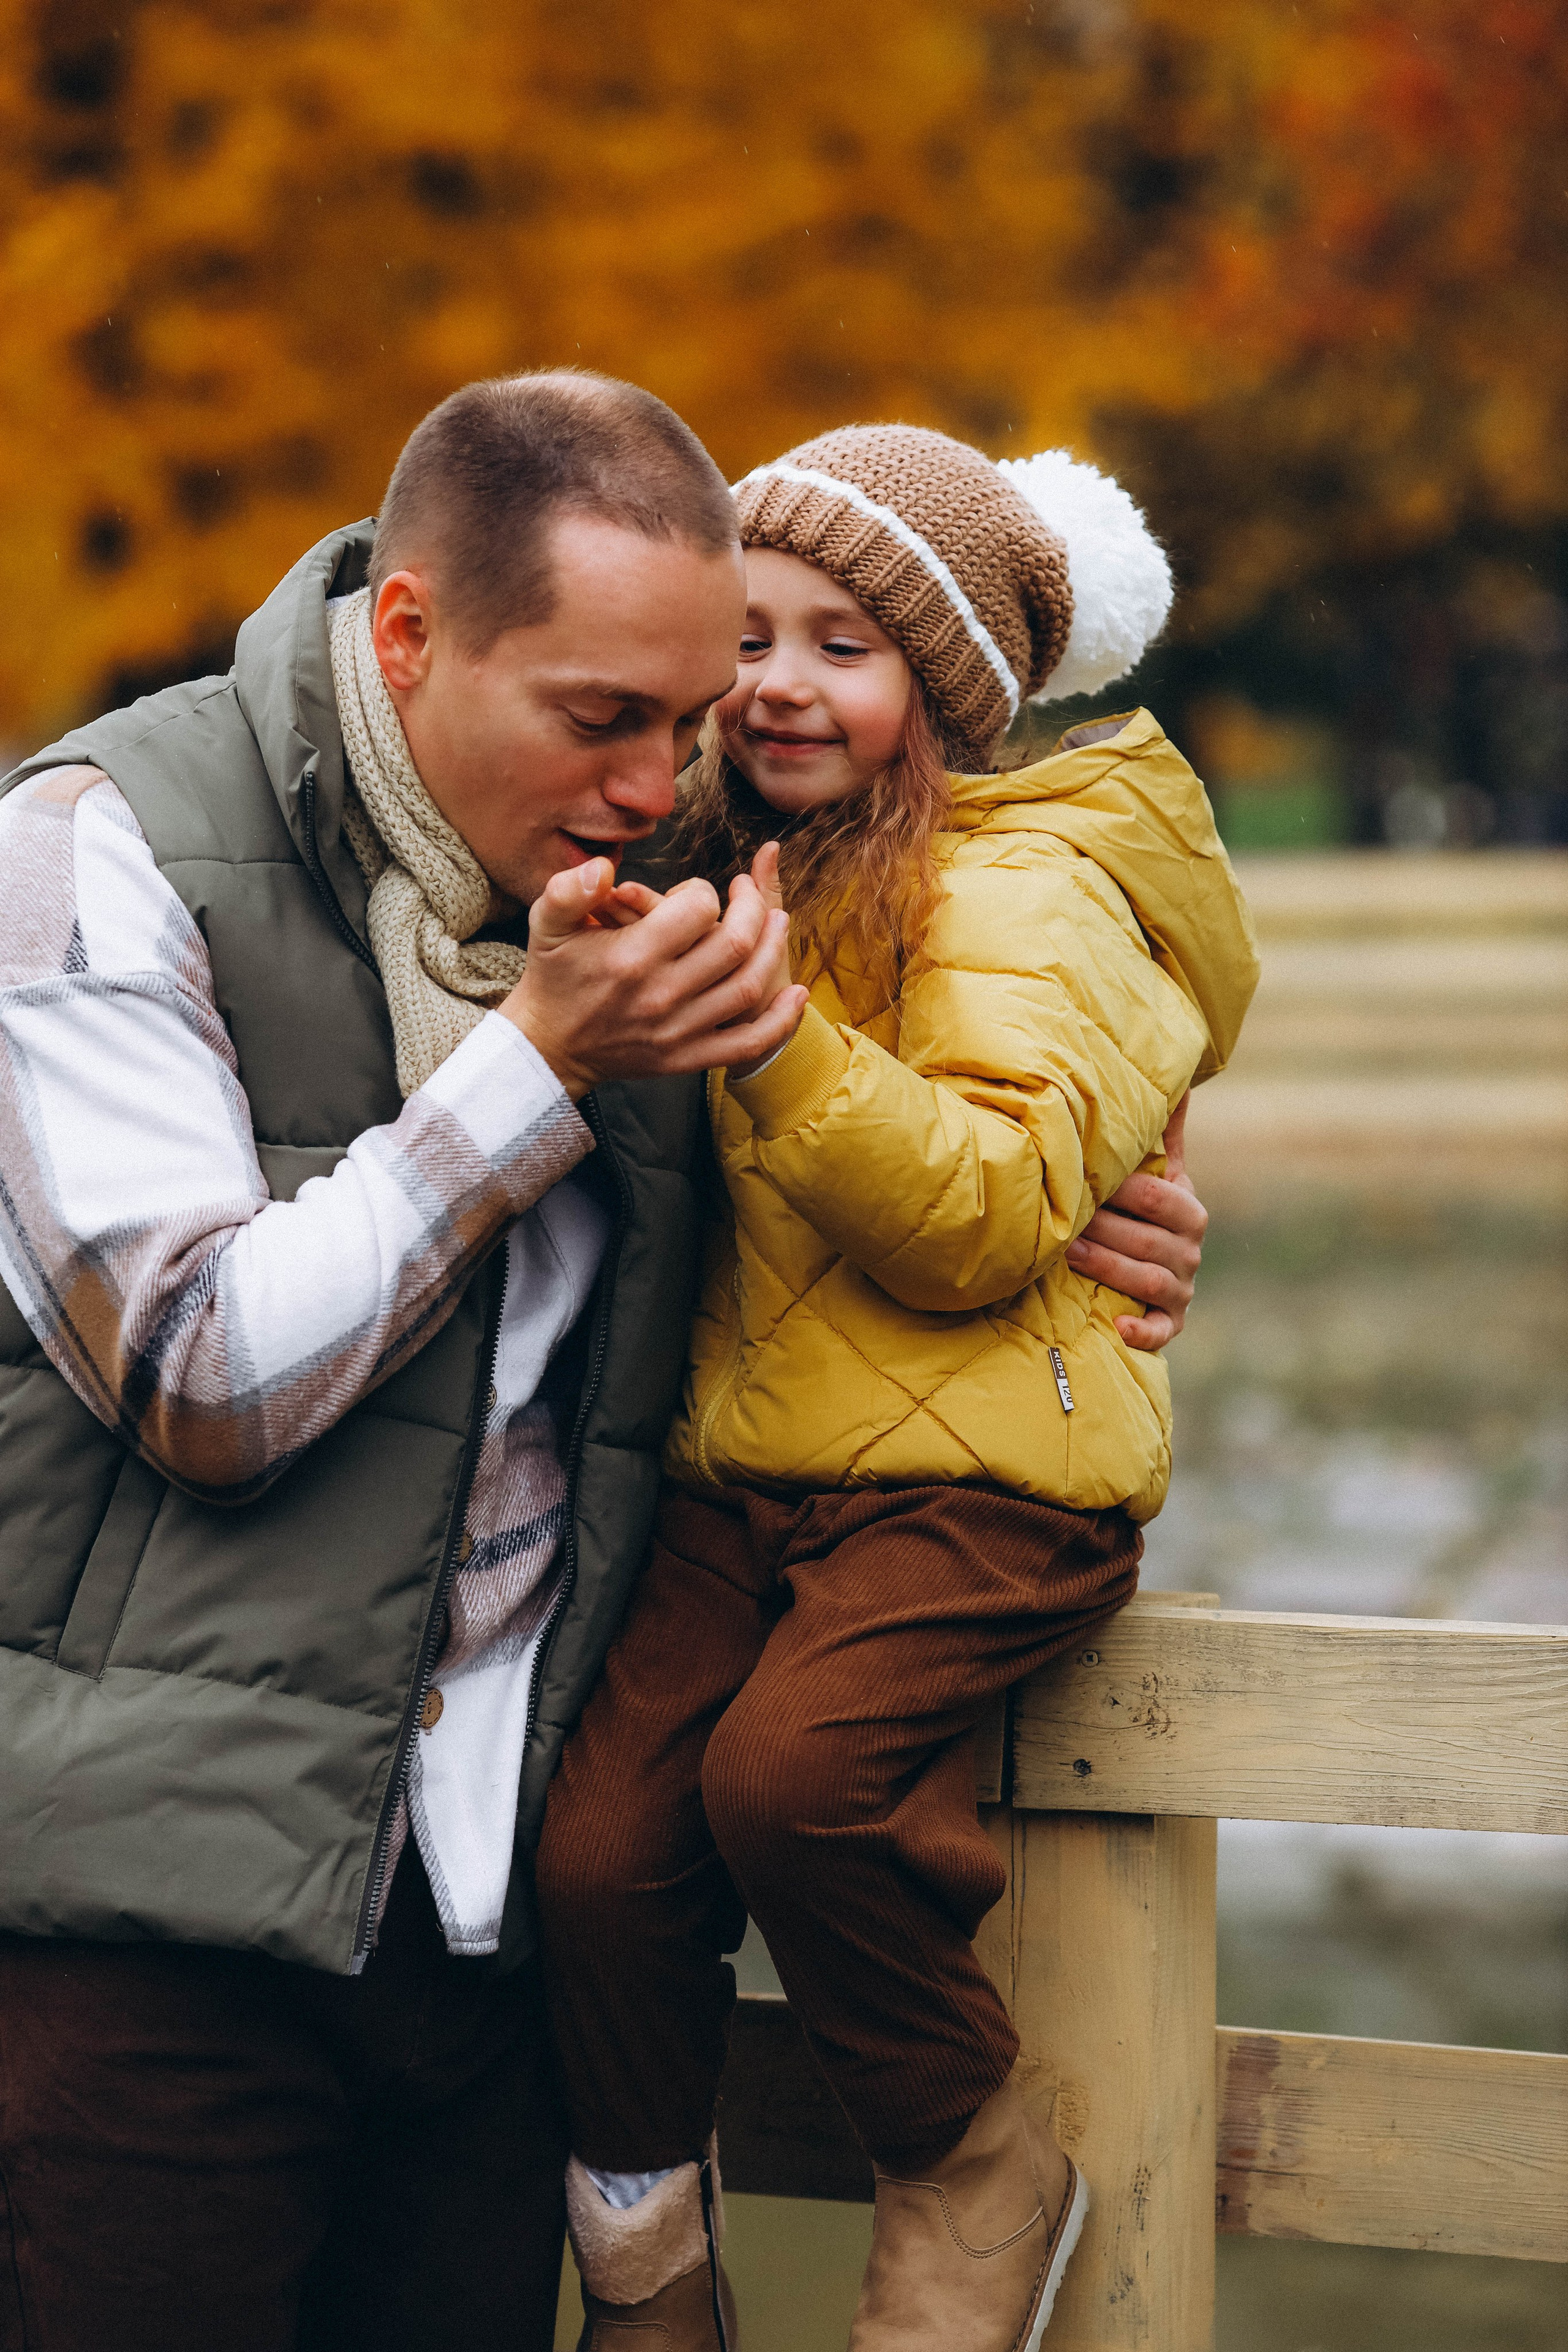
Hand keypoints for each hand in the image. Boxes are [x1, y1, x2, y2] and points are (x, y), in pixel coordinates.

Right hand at [500, 858, 806, 1097]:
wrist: (549, 1047)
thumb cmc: (553, 978)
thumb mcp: (546, 925)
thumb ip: (569, 889)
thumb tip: (604, 867)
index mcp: (631, 958)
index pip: (696, 910)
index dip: (706, 891)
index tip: (700, 892)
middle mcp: (660, 995)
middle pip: (734, 945)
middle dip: (752, 910)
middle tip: (749, 893)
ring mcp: (678, 1031)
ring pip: (748, 987)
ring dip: (773, 951)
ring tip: (778, 924)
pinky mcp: (687, 1058)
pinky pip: (747, 1043)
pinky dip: (780, 1021)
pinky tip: (796, 994)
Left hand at [1063, 1093, 1208, 1352]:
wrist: (1141, 1272)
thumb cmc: (1138, 1211)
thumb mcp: (1158, 1172)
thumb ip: (1162, 1133)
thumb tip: (1176, 1081)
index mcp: (1189, 1211)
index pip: (1161, 1197)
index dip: (1124, 1189)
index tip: (1086, 1179)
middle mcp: (1191, 1252)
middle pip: (1150, 1240)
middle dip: (1106, 1229)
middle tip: (1065, 1219)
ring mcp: (1181, 1290)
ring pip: (1149, 1280)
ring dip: (1109, 1268)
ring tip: (1070, 1255)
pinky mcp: (1169, 1324)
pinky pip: (1160, 1331)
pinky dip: (1141, 1331)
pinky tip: (1117, 1324)